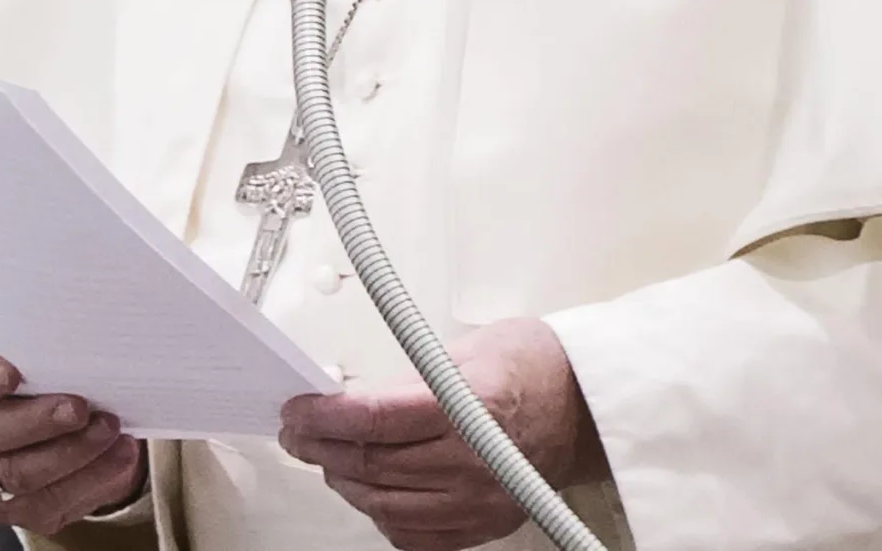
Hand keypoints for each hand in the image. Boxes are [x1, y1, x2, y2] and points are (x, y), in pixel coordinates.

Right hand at [0, 341, 146, 535]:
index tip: (12, 374)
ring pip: (20, 475)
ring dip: (72, 452)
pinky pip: (50, 503)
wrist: (41, 428)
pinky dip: (92, 478)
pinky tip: (119, 456)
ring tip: (109, 430)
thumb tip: (84, 342)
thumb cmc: (34, 379)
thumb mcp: (28, 357)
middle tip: (78, 408)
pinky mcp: (12, 509)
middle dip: (37, 422)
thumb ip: (41, 351)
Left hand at [278, 319, 603, 550]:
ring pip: (385, 505)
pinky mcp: (484, 524)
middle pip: (372, 465)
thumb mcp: (461, 349)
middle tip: (300, 433)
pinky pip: (415, 535)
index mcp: (466, 405)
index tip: (298, 410)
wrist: (583, 406)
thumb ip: (403, 380)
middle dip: (321, 448)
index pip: (372, 419)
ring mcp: (479, 499)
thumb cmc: (530, 368)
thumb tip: (347, 398)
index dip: (323, 417)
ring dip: (345, 482)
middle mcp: (473, 459)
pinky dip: (382, 515)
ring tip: (328, 460)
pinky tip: (370, 492)